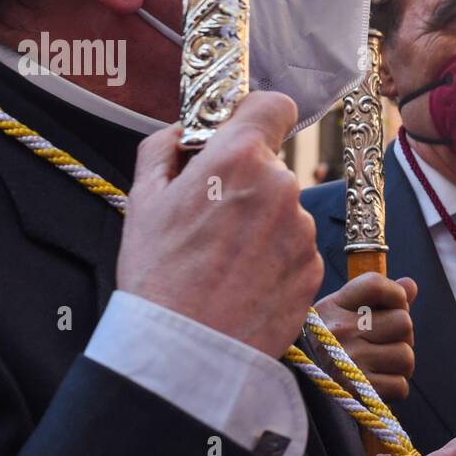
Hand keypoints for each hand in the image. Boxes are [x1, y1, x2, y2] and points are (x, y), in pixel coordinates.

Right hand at [117, 92, 322, 357]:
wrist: (187, 350)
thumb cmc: (158, 274)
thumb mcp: (143, 199)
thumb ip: (165, 147)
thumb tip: (185, 129)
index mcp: (239, 158)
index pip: (274, 105)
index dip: (255, 117)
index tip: (240, 134)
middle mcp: (281, 187)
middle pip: (273, 166)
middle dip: (247, 182)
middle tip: (212, 218)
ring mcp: (302, 230)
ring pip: (285, 211)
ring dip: (262, 224)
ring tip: (223, 260)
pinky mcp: (312, 268)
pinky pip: (295, 248)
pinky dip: (274, 259)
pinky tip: (242, 281)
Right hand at [315, 273, 417, 400]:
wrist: (296, 387)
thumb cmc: (325, 345)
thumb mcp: (340, 313)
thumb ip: (378, 298)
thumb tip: (411, 286)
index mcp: (333, 307)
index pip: (377, 285)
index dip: (396, 295)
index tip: (391, 307)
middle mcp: (340, 331)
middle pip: (403, 322)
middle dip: (401, 335)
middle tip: (383, 343)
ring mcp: (349, 362)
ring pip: (406, 355)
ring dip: (399, 363)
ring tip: (380, 364)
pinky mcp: (358, 391)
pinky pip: (401, 385)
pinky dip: (394, 387)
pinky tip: (377, 383)